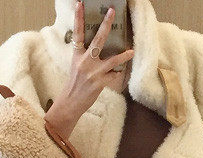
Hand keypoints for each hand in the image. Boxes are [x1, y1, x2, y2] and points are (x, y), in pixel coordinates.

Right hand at [46, 1, 134, 134]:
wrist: (70, 103)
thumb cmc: (74, 84)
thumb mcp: (76, 66)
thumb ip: (85, 55)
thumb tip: (97, 47)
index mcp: (77, 55)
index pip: (77, 33)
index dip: (79, 17)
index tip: (80, 4)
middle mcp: (85, 61)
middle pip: (98, 40)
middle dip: (106, 25)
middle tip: (112, 12)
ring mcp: (93, 72)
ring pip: (112, 60)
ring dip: (123, 56)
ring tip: (131, 50)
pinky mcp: (100, 83)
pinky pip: (113, 75)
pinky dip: (117, 74)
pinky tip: (120, 73)